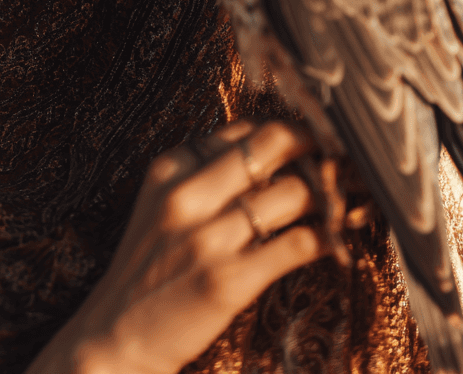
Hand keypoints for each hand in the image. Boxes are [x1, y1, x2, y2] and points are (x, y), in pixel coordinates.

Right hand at [26, 120, 328, 373]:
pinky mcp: (230, 280)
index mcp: (169, 168)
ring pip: (294, 192)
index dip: (284, 130)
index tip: (311, 139)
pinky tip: (335, 239)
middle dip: (315, 143)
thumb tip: (265, 148)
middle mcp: (188, 195)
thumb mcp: (161, 203)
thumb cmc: (148, 266)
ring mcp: (208, 238)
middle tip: (340, 153)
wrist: (117, 334)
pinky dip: (327, 237)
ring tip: (345, 197)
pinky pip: (298, 244)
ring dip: (331, 192)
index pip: (243, 130)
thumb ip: (202, 173)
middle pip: (271, 144)